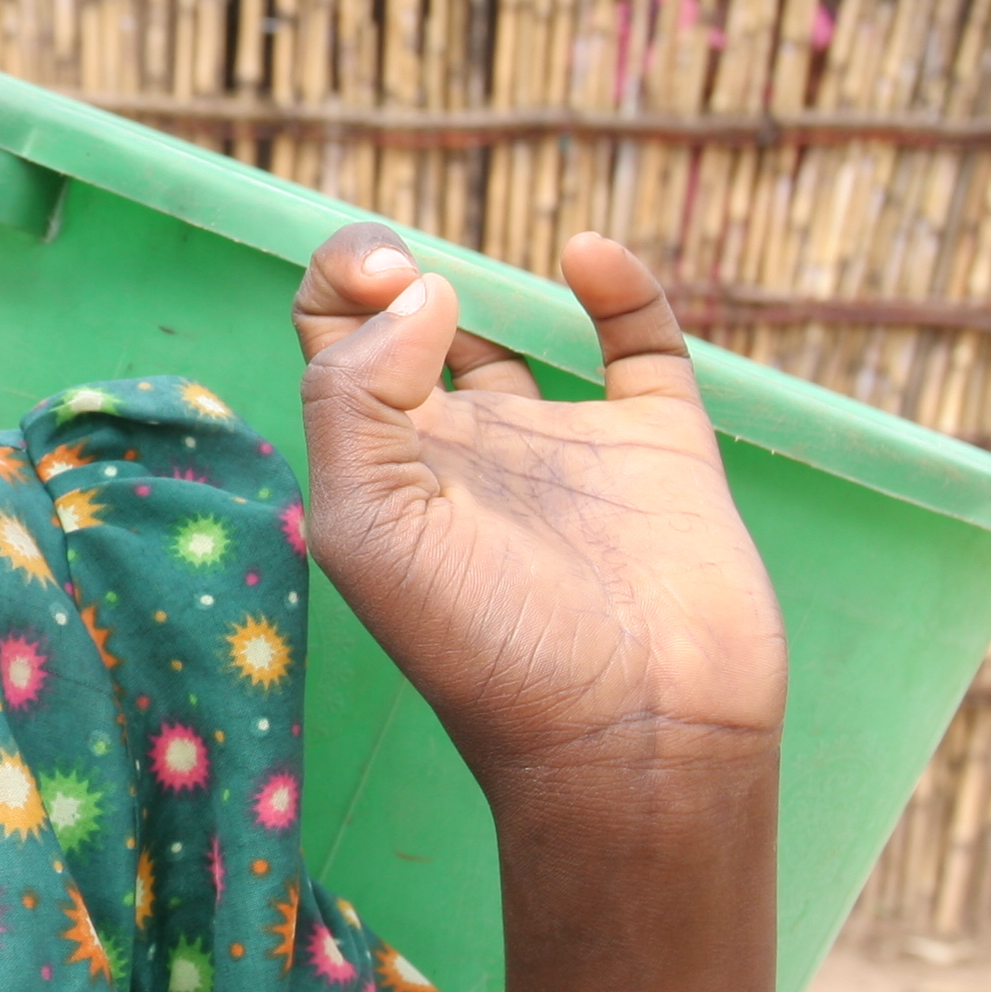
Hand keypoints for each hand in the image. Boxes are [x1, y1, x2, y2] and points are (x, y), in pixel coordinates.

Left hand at [293, 226, 786, 798]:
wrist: (637, 735)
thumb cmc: (488, 650)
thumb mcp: (370, 529)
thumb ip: (358, 395)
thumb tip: (419, 293)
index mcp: (387, 467)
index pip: (329, 345)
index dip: (340, 283)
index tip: (386, 281)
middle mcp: (466, 450)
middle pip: (404, 327)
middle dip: (394, 270)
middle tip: (411, 270)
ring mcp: (564, 445)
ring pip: (515, 329)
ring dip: (490, 274)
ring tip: (481, 266)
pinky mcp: (662, 447)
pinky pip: (639, 342)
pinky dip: (619, 285)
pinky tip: (586, 255)